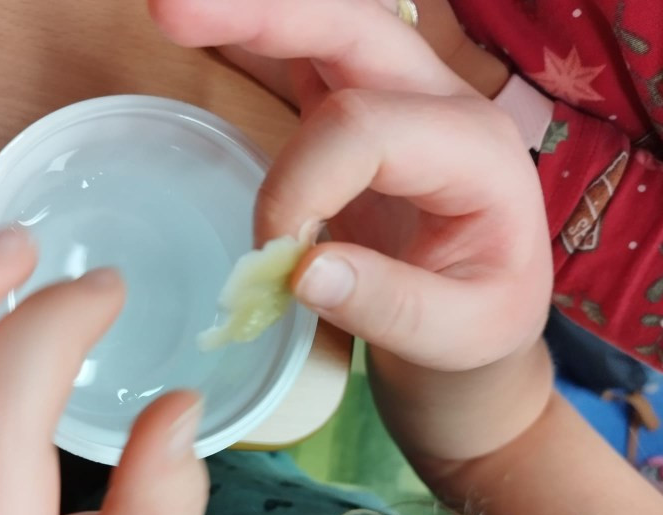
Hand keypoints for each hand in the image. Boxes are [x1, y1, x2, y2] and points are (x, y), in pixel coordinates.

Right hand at [151, 0, 544, 373]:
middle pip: (353, 27)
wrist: (492, 314)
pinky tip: (218, 32)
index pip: (366, 131)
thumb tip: (302, 271)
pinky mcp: (366, 114)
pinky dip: (263, 42)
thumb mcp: (458, 335)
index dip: (299, 187)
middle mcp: (444, 104)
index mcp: (476, 152)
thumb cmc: (482, 323)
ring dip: (255, 17)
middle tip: (170, 12)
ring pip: (329, 27)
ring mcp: (405, 99)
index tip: (274, 258)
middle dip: (263, 16)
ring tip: (174, 12)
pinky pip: (313, 59)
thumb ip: (390, 306)